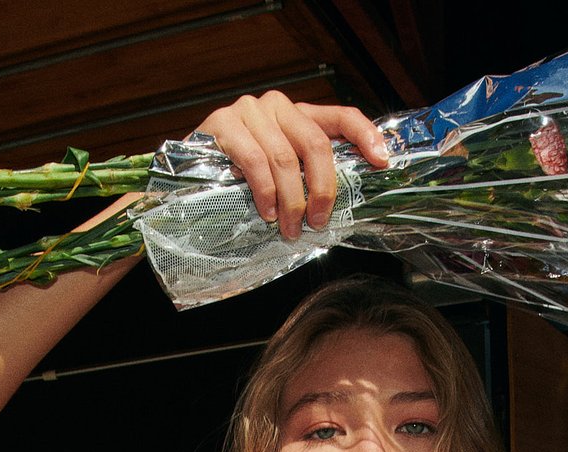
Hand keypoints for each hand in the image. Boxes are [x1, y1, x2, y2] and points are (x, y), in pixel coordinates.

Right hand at [188, 90, 390, 238]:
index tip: (382, 162)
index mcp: (298, 114)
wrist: (185, 177)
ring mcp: (250, 111)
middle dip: (322, 189)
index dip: (366, 136)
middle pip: (315, 144)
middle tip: (318, 222)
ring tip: (290, 228)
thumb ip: (306, 175)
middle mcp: (278, 106)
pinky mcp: (224, 123)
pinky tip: (266, 213)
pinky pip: (254, 161)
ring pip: (285, 159)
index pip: (341, 116)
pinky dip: (265, 193)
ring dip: (291, 201)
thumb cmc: (240, 179)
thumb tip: (340, 207)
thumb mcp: (280, 174)